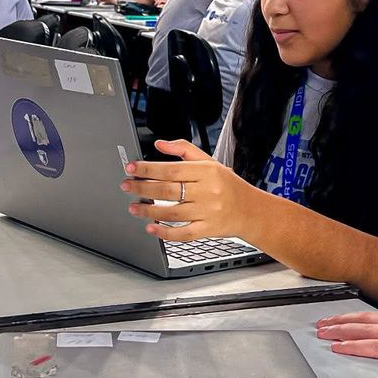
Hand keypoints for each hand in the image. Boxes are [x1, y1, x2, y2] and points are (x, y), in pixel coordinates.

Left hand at [122, 140, 255, 241]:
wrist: (251, 210)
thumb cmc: (227, 184)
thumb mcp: (209, 161)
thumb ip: (183, 149)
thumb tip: (159, 144)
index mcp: (206, 171)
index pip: (171, 169)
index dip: (148, 169)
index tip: (131, 168)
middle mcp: (207, 191)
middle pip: (168, 190)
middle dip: (143, 188)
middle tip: (126, 186)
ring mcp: (207, 212)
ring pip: (172, 212)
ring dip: (148, 211)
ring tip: (133, 207)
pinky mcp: (207, 230)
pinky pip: (182, 233)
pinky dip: (164, 233)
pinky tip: (151, 228)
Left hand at [315, 309, 377, 376]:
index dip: (357, 319)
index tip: (342, 320)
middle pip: (364, 321)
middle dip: (340, 322)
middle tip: (321, 324)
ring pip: (362, 330)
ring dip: (339, 331)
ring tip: (321, 333)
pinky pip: (371, 347)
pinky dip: (352, 346)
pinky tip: (338, 348)